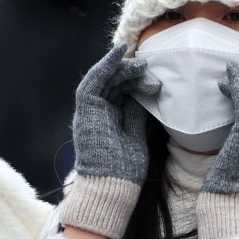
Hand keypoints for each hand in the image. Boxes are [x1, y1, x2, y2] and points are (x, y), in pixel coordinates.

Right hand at [59, 45, 156, 238]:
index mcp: (107, 121)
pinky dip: (106, 65)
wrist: (112, 185)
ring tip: (141, 63)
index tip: (153, 78)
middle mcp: (95, 114)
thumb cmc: (126, 169)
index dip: (134, 81)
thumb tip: (147, 90)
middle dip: (130, 73)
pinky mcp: (85, 109)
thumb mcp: (136, 133)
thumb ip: (138, 112)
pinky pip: (94, 81)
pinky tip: (120, 53)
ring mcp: (88, 111)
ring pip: (103, 79)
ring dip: (122, 68)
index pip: (119, 93)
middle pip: (112, 84)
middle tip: (150, 68)